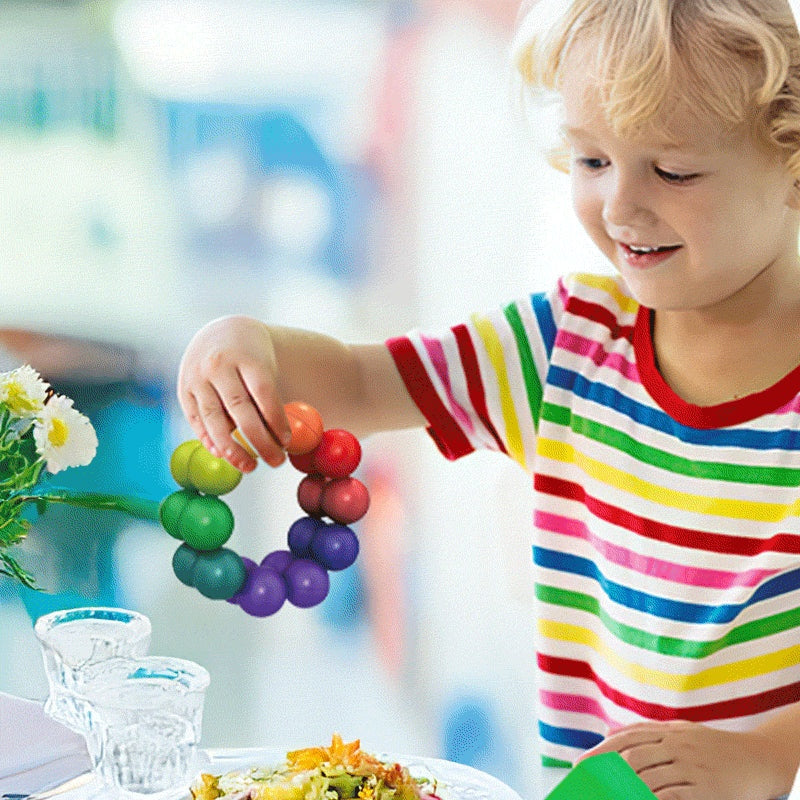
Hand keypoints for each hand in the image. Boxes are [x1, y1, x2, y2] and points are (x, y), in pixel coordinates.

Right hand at [177, 316, 290, 470]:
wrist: (221, 333)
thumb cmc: (252, 358)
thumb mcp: (266, 368)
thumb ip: (270, 400)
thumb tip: (280, 441)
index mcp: (246, 356)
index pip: (264, 392)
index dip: (276, 420)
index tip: (287, 442)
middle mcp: (219, 365)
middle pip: (240, 408)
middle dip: (259, 440)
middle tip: (276, 461)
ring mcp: (198, 376)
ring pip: (214, 418)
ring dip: (232, 448)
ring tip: (249, 466)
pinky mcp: (184, 388)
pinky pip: (196, 419)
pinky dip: (209, 440)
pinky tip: (223, 454)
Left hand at [578, 720, 785, 799]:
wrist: (758, 758)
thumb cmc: (714, 747)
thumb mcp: (681, 731)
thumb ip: (647, 732)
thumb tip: (608, 732)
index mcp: (668, 731)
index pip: (626, 739)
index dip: (600, 752)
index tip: (579, 765)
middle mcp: (676, 745)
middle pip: (632, 758)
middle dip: (605, 772)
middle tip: (587, 786)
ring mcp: (691, 766)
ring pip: (649, 777)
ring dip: (624, 789)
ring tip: (606, 796)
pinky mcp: (706, 787)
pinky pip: (672, 794)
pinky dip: (652, 799)